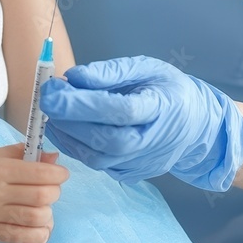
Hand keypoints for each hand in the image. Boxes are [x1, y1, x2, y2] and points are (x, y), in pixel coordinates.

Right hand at [0, 143, 68, 242]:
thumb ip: (26, 154)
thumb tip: (55, 158)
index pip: (38, 173)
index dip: (57, 174)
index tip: (62, 174)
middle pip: (40, 196)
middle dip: (55, 192)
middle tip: (53, 189)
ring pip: (34, 218)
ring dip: (48, 214)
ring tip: (45, 208)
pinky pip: (21, 238)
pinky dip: (38, 235)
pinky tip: (39, 227)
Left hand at [39, 55, 242, 188]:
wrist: (196, 125)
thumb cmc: (167, 88)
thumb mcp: (146, 68)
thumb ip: (110, 72)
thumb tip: (74, 77)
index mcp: (161, 108)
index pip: (120, 110)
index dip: (84, 103)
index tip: (54, 89)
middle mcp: (152, 142)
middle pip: (108, 139)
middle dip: (71, 121)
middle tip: (47, 98)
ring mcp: (143, 163)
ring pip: (99, 158)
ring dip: (68, 136)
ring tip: (51, 112)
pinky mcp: (131, 175)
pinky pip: (98, 164)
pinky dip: (77, 147)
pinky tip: (65, 128)